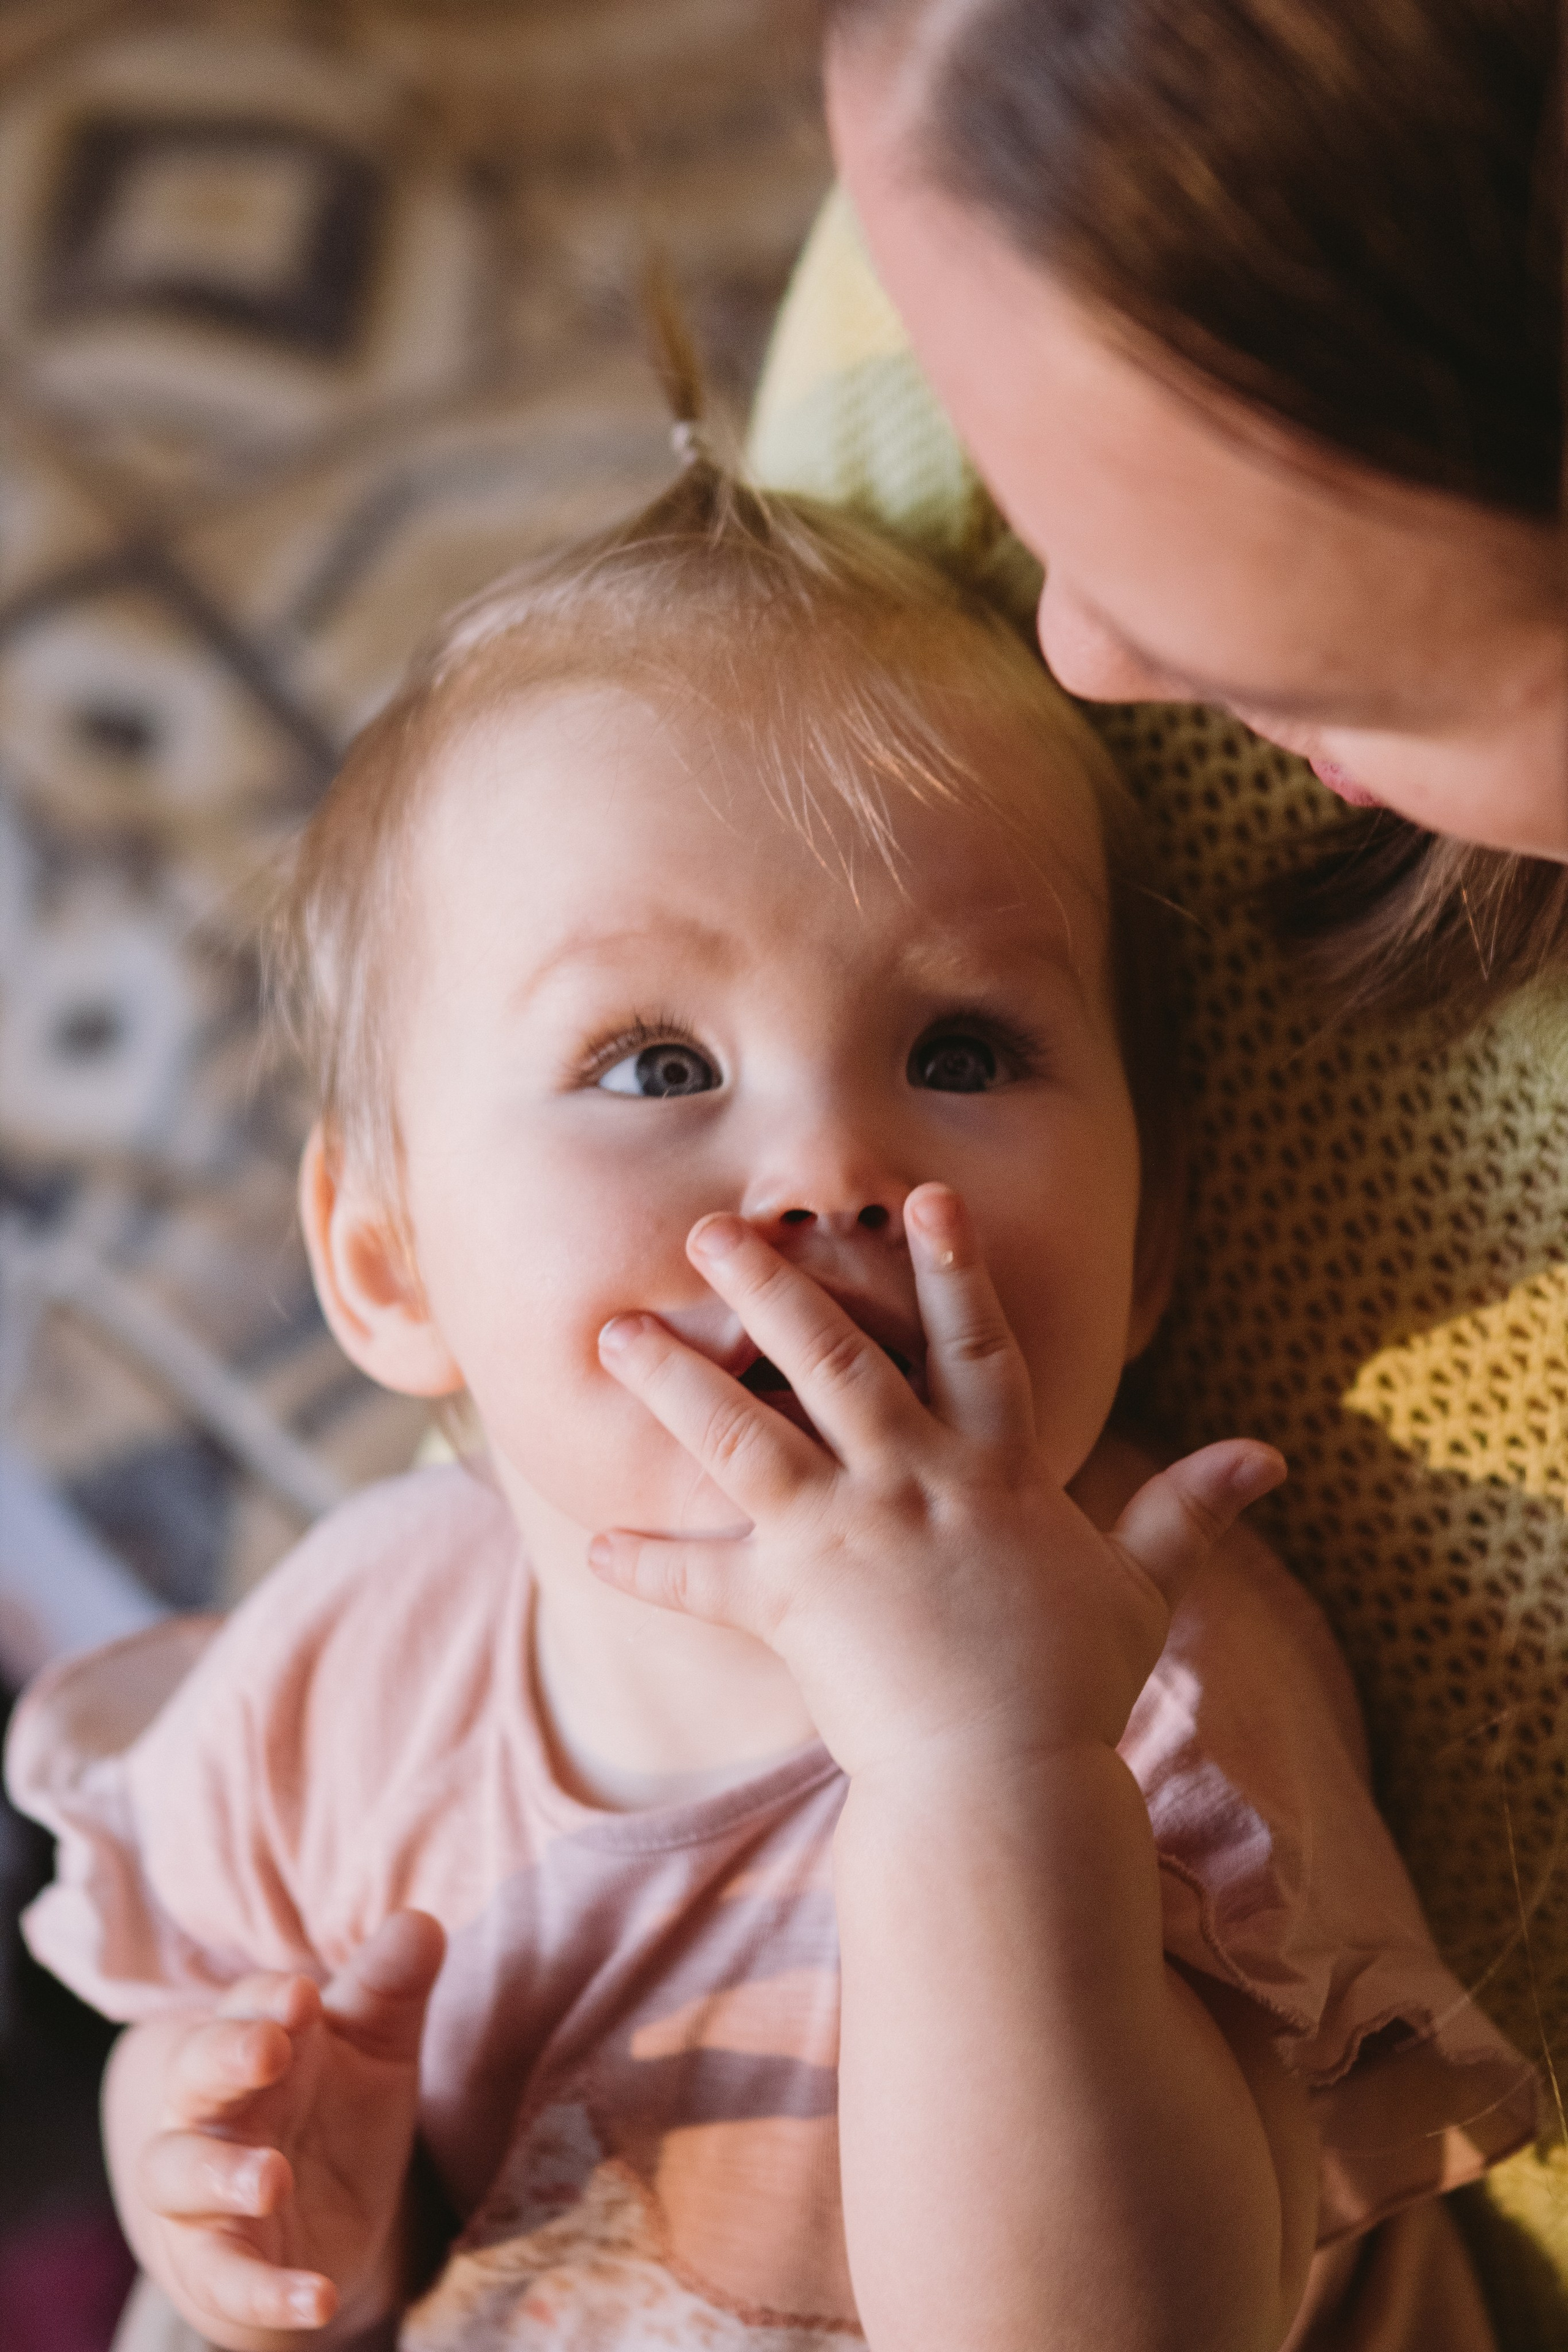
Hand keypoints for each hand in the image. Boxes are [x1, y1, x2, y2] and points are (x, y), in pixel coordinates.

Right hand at [133, 1911, 444, 2343]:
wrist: (317, 2222)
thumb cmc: (335, 2107)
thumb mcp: (375, 2045)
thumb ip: (392, 1987)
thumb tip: (421, 1919)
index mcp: (252, 2042)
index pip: (245, 2006)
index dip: (267, 1999)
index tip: (304, 1995)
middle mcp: (211, 2110)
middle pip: (194, 2074)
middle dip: (225, 2058)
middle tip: (267, 2049)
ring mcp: (201, 2190)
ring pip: (178, 2173)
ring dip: (220, 2174)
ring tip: (272, 2177)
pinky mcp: (214, 2264)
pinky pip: (226, 2278)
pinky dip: (265, 2291)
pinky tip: (314, 2298)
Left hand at [592, 1184, 1282, 1777]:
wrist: (1006, 1785)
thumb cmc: (1072, 1690)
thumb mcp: (1140, 1591)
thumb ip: (1188, 1515)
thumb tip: (1271, 1457)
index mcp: (993, 1471)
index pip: (975, 1346)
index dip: (953, 1267)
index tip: (920, 1195)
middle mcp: (909, 1484)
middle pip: (832, 1360)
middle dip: (770, 1286)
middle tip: (713, 1229)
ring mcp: (842, 1538)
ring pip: (744, 1434)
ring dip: (677, 1380)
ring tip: (614, 1332)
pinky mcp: (788, 1605)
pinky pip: (703, 1579)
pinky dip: (651, 1562)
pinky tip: (594, 1547)